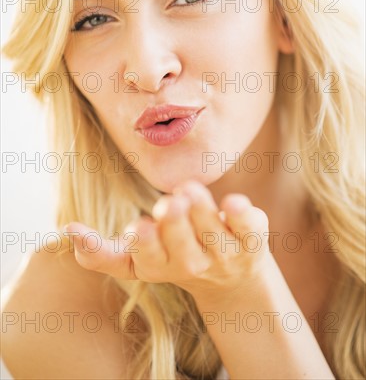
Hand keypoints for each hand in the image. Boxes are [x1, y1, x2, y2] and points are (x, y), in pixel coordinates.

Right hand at [64, 180, 270, 301]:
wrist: (231, 278)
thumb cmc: (173, 255)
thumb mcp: (136, 261)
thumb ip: (100, 253)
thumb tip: (69, 231)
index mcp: (160, 267)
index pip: (149, 261)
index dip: (145, 245)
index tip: (139, 227)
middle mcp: (194, 264)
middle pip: (183, 250)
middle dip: (175, 227)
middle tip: (170, 204)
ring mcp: (225, 254)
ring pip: (214, 234)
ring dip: (202, 211)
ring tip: (189, 190)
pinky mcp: (252, 240)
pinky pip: (250, 229)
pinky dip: (242, 216)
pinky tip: (233, 203)